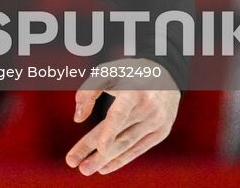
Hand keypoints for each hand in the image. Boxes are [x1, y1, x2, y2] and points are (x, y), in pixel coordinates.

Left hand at [65, 60, 179, 175]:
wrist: (166, 73)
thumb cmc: (129, 72)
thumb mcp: (107, 71)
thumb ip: (88, 91)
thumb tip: (77, 118)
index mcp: (134, 91)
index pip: (120, 115)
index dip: (110, 132)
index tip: (99, 148)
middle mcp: (147, 109)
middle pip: (119, 136)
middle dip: (95, 152)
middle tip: (72, 162)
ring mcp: (157, 122)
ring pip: (127, 145)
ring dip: (105, 160)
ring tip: (85, 169)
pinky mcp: (162, 132)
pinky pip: (139, 149)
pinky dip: (121, 159)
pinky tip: (104, 166)